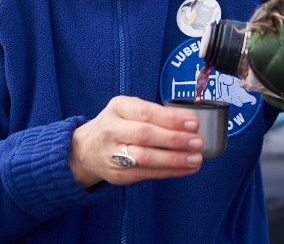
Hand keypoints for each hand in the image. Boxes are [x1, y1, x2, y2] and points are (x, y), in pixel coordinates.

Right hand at [68, 96, 203, 187]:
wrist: (85, 150)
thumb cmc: (117, 125)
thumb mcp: (128, 109)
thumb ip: (153, 113)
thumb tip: (189, 123)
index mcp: (117, 108)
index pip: (145, 112)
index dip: (170, 118)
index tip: (193, 123)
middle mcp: (112, 129)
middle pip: (144, 135)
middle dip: (174, 139)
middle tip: (197, 142)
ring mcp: (113, 154)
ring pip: (145, 158)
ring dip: (174, 159)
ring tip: (196, 158)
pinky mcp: (119, 174)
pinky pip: (147, 174)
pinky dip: (170, 171)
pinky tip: (186, 168)